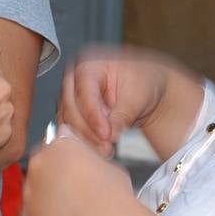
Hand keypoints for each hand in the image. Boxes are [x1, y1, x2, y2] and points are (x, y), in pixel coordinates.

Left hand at [21, 130, 132, 215]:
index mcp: (60, 144)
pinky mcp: (27, 213)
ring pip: (34, 188)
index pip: (57, 140)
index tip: (72, 162)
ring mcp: (30, 188)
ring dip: (46, 195)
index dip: (66, 153)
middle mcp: (40, 163)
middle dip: (53, 172)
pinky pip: (30, 214)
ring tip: (69, 208)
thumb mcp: (109, 164)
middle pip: (42, 162)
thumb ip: (90, 158)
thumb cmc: (112, 197)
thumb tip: (90, 164)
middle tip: (72, 187)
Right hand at [58, 46, 179, 157]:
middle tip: (106, 146)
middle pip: (71, 107)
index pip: (84, 92)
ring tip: (106, 150)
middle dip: (88, 130)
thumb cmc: (142, 82)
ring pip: (68, 120)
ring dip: (85, 138)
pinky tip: (100, 149)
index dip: (94, 116)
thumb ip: (123, 114)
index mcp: (89, 64)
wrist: (146, 88)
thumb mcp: (138, 95)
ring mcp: (70, 96)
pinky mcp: (71, 112)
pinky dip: (85, 140)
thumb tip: (111, 135)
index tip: (107, 135)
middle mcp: (74, 79)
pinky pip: (71, 128)